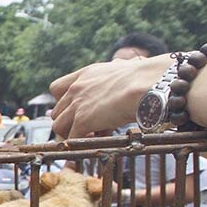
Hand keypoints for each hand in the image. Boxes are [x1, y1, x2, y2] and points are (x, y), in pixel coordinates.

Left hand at [50, 55, 170, 139]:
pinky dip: (81, 144)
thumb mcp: (123, 67)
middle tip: (89, 127)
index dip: (63, 102)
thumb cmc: (146, 76)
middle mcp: (76, 89)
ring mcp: (77, 105)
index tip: (75, 109)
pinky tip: (97, 141)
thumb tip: (119, 63)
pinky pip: (72, 139)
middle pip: (57, 112)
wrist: (149, 83)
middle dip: (70, 122)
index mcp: (85, 74)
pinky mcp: (83, 121)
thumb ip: (114, 69)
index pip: (57, 88)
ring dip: (72, 134)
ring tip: (93, 135)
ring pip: (58, 127)